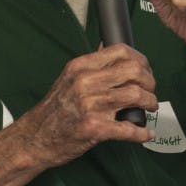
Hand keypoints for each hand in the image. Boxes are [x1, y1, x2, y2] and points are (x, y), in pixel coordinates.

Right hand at [0, 44, 156, 185]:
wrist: (35, 137)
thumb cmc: (55, 110)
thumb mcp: (69, 78)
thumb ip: (91, 65)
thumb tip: (109, 48)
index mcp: (81, 67)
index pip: (120, 51)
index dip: (141, 60)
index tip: (145, 70)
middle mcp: (86, 82)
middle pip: (134, 71)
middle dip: (150, 81)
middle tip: (150, 90)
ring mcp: (91, 105)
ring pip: (136, 95)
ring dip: (150, 102)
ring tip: (149, 107)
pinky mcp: (95, 128)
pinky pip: (128, 129)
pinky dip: (142, 132)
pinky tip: (146, 133)